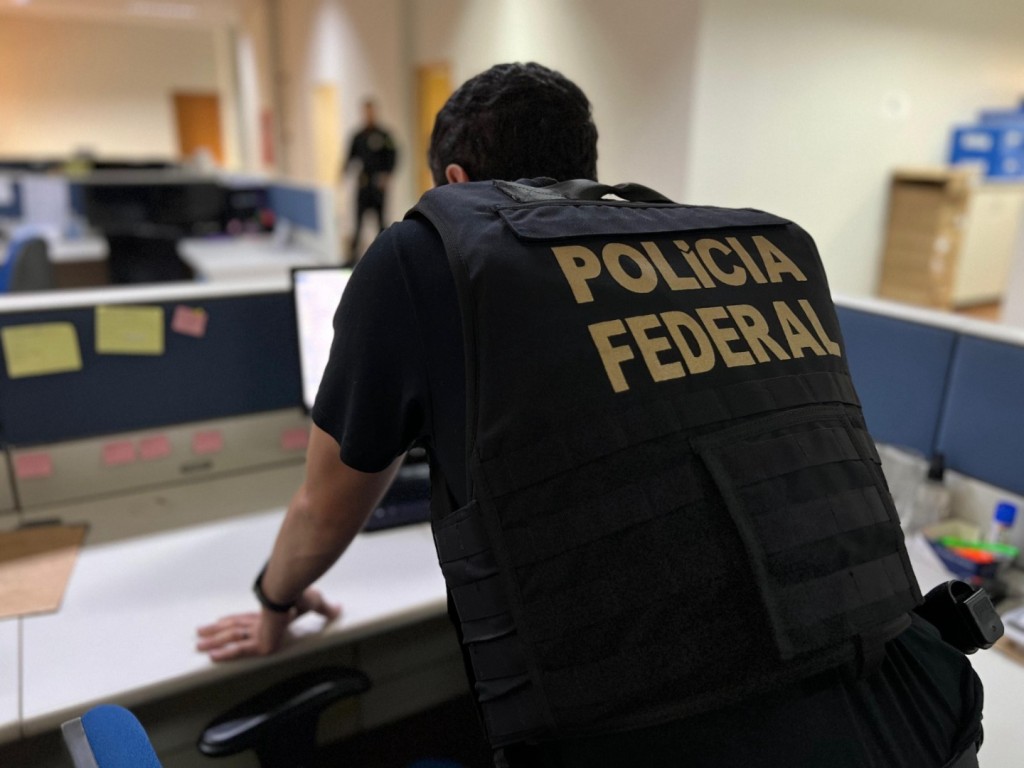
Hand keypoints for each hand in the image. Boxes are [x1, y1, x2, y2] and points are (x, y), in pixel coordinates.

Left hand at [196, 587, 340, 661]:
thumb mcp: (315, 602)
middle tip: (200, 633)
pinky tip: (212, 656)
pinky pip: (239, 650)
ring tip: (198, 645)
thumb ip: (324, 609)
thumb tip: (337, 609)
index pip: (249, 619)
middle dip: (217, 631)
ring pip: (231, 638)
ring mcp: (258, 631)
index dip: (234, 621)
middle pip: (234, 628)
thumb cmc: (301, 592)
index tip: (221, 621)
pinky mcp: (260, 642)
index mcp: (270, 614)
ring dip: (214, 641)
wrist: (292, 588)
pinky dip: (226, 653)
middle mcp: (260, 621)